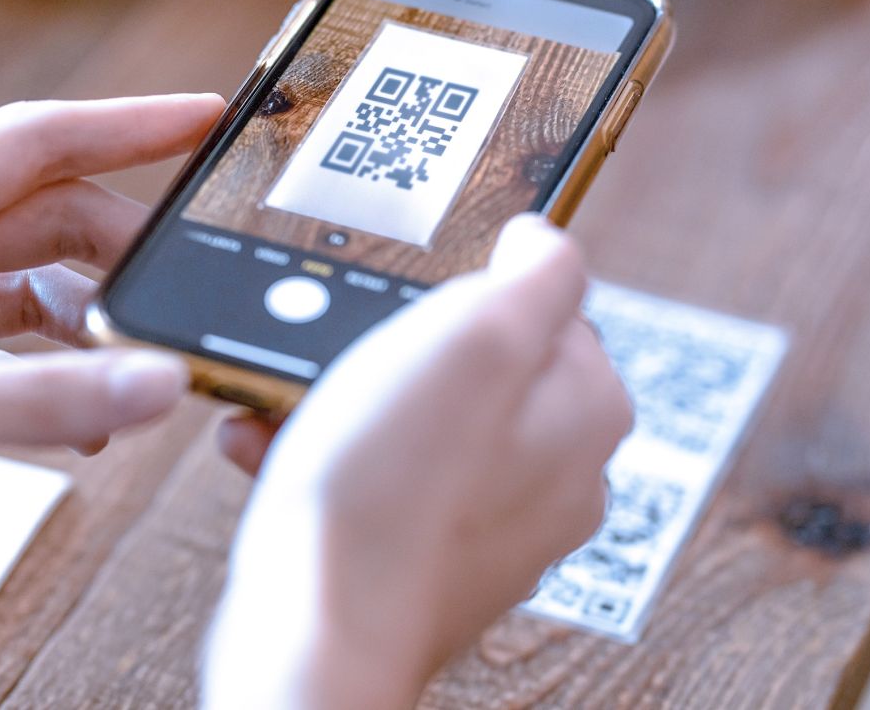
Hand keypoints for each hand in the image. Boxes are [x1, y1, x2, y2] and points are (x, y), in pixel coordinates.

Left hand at [0, 94, 223, 644]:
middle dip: (126, 249)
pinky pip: (8, 343)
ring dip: (94, 317)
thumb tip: (155, 380)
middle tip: (191, 292)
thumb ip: (33, 401)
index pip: (36, 142)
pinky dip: (57, 369)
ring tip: (141, 365)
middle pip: (47, 215)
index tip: (206, 122)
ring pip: (34, 280)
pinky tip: (85, 415)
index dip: (129, 125)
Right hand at [204, 215, 631, 708]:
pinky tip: (281, 453)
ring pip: (419, 422)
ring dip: (347, 401)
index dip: (466, 294)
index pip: (544, 306)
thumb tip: (542, 240)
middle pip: (474, 366)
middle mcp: (559, 474)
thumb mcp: (476, 335)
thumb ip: (536, 273)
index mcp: (588, 410)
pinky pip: (384, 479)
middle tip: (339, 353)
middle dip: (392, 348)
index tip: (410, 306)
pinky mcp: (433, 558)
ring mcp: (496, 523)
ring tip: (294, 405)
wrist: (318, 629)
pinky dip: (332, 458)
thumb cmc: (390, 489)